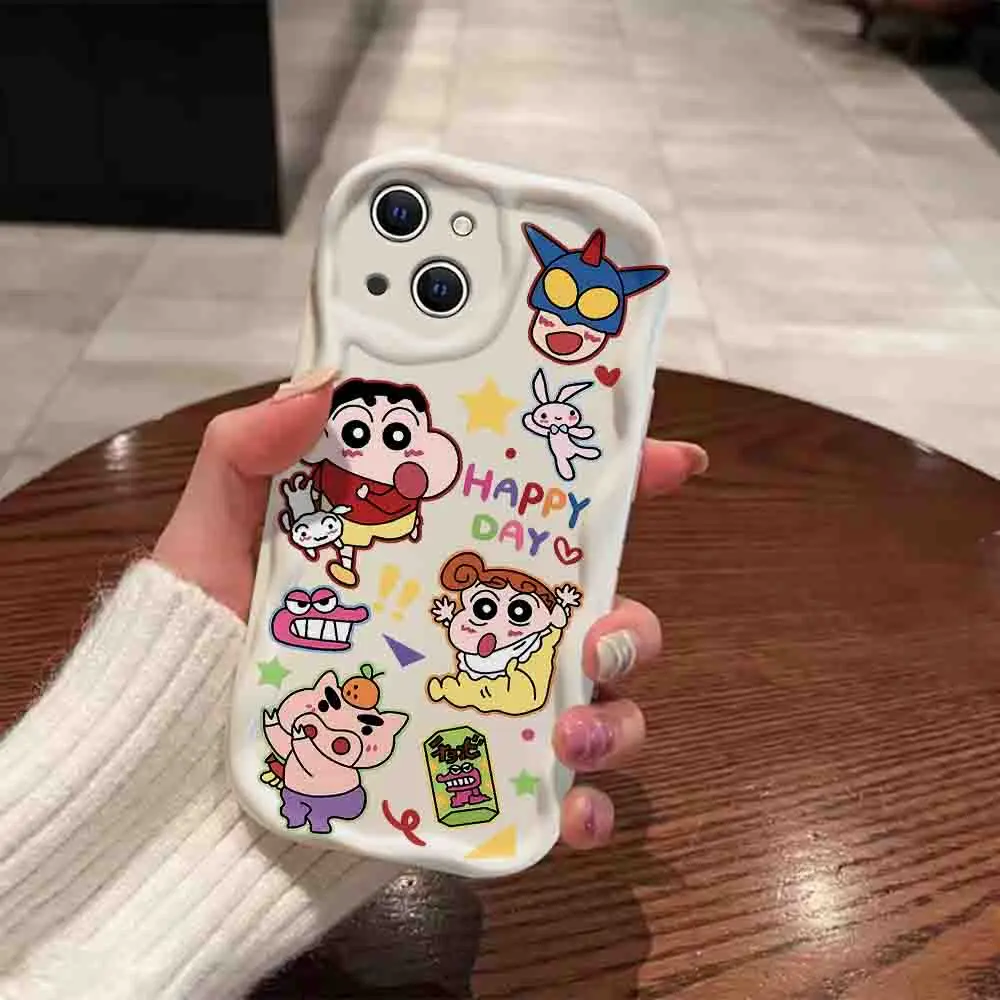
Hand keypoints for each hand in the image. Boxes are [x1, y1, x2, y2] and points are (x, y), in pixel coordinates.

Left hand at [153, 372, 708, 849]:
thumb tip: (323, 384)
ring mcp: (485, 709)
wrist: (178, 782)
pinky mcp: (477, 786)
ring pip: (602, 704)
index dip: (621, 479)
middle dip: (632, 618)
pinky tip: (571, 808)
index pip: (545, 508)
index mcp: (441, 559)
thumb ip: (251, 453)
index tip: (672, 459)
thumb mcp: (215, 537)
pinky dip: (589, 806)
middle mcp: (478, 631)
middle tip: (596, 631)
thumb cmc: (204, 649)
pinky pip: (561, 801)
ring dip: (617, 715)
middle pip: (599, 611)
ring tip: (567, 731)